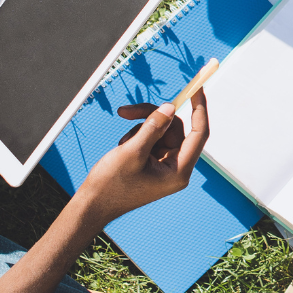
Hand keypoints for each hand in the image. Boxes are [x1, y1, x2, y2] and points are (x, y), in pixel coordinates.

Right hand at [80, 92, 208, 221]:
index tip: (198, 87)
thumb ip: (153, 127)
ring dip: (140, 129)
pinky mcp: (152, 162)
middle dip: (152, 117)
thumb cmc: (111, 185)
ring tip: (121, 144)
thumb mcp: (133, 151)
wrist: (92, 204)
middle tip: (127, 111)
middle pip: (174, 128)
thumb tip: (171, 107)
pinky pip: (151, 138)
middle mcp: (175, 168)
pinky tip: (121, 148)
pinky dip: (136, 137)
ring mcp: (164, 165)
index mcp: (179, 171)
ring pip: (161, 130)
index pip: (199, 133)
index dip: (199, 108)